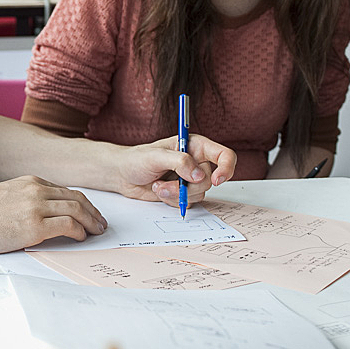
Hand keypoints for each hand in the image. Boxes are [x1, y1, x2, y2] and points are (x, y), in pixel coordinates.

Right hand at [0, 176, 108, 253]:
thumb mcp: (4, 196)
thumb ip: (24, 199)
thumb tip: (36, 213)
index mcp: (29, 182)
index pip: (65, 190)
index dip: (81, 202)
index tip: (88, 211)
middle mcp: (36, 191)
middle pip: (76, 198)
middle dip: (93, 212)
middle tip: (99, 223)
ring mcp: (36, 207)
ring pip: (77, 210)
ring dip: (91, 222)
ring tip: (96, 232)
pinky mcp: (34, 226)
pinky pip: (68, 226)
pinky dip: (79, 231)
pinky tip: (80, 237)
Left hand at [114, 134, 236, 206]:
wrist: (122, 175)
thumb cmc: (136, 159)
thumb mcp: (155, 156)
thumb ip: (179, 162)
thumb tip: (199, 175)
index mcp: (195, 146)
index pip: (224, 155)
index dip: (226, 168)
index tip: (217, 180)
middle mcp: (196, 162)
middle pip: (210, 180)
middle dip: (186, 186)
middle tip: (164, 183)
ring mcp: (190, 179)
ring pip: (200, 193)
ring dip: (176, 194)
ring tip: (157, 185)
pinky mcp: (183, 192)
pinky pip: (189, 202)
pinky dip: (173, 200)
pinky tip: (159, 191)